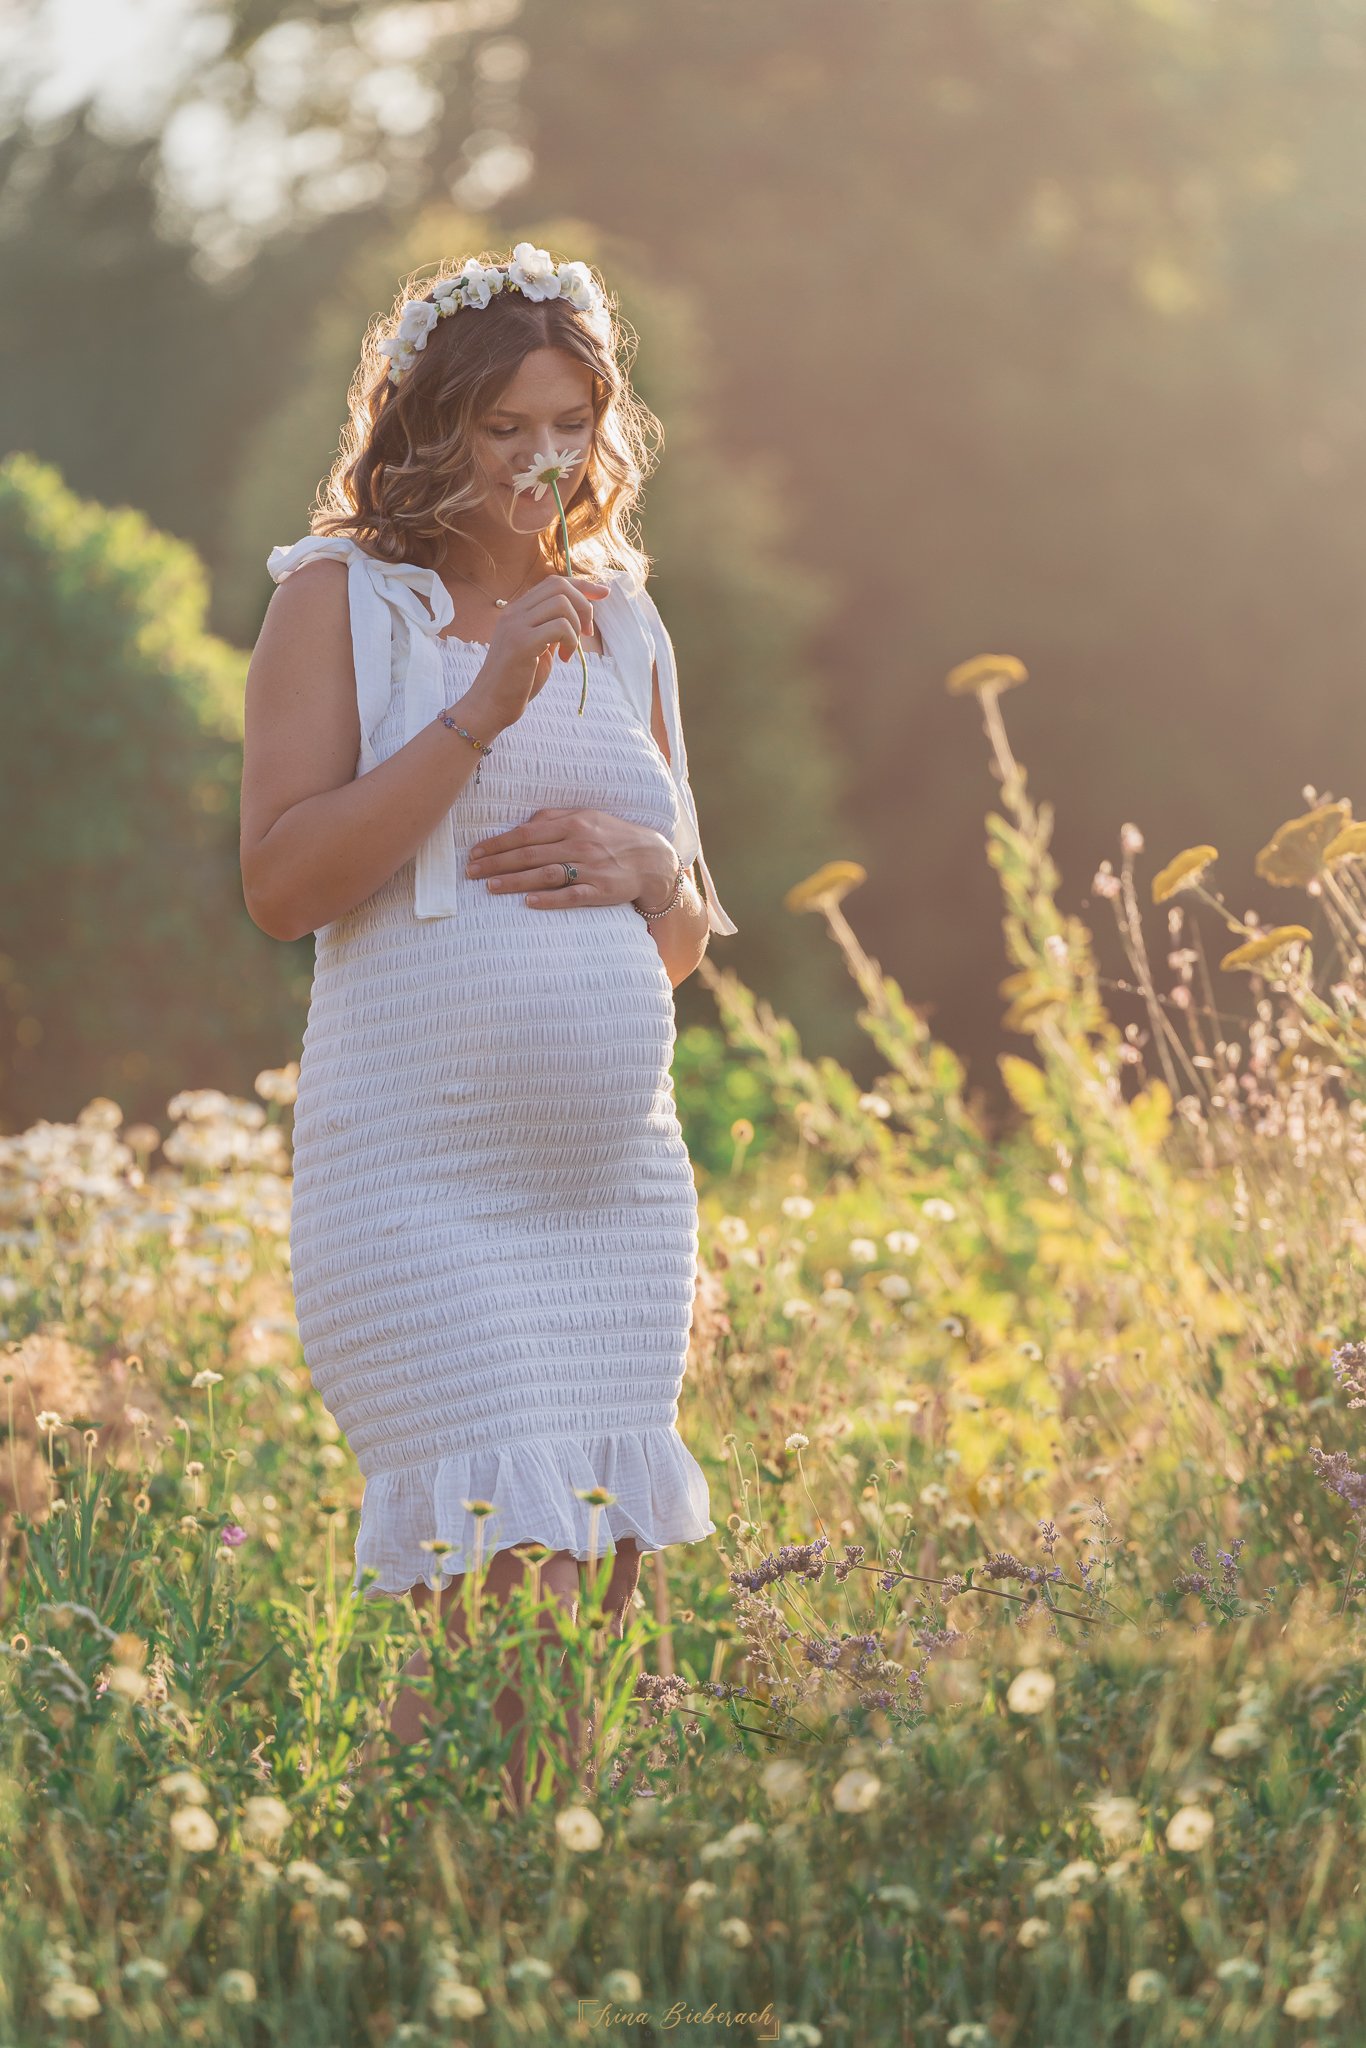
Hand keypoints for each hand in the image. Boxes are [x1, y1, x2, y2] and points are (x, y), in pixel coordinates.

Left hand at [465, 808, 679, 909]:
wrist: (653, 859)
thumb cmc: (613, 837)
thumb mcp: (586, 817)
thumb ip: (554, 820)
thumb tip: (524, 824)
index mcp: (573, 823)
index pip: (526, 834)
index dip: (498, 843)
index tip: (475, 853)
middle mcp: (579, 844)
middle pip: (530, 854)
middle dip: (497, 863)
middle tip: (471, 872)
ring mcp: (590, 868)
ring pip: (546, 874)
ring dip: (516, 881)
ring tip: (490, 887)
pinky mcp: (601, 890)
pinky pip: (572, 895)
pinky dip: (550, 899)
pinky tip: (529, 903)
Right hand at [478, 575, 611, 724]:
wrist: (490, 705)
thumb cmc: (516, 681)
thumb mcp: (539, 648)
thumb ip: (553, 629)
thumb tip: (579, 615)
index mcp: (518, 610)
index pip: (555, 583)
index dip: (583, 586)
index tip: (604, 594)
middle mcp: (514, 611)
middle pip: (560, 586)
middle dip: (584, 606)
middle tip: (586, 633)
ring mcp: (516, 625)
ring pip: (562, 604)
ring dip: (576, 627)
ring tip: (570, 651)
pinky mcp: (522, 643)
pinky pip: (560, 627)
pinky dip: (571, 642)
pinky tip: (564, 660)